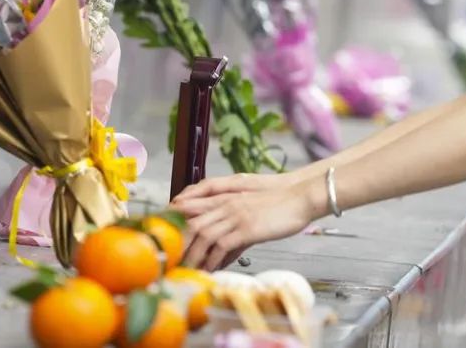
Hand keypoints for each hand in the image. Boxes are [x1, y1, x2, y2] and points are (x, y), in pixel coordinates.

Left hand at [171, 177, 320, 270]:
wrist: (301, 197)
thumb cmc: (278, 204)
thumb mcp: (250, 208)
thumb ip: (233, 225)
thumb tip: (223, 254)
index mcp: (225, 195)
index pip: (190, 203)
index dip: (174, 218)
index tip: (164, 233)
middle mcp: (225, 204)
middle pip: (191, 221)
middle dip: (178, 241)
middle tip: (169, 258)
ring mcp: (235, 215)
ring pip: (202, 235)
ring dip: (192, 255)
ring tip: (185, 270)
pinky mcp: (246, 228)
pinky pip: (222, 246)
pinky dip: (212, 260)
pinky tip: (208, 270)